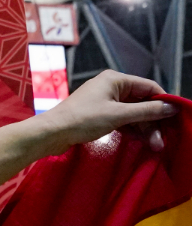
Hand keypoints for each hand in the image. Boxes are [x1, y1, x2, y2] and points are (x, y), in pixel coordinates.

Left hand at [36, 70, 177, 152]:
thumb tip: (171, 107)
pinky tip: (141, 141)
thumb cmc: (82, 120)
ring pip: (131, 113)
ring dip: (143, 128)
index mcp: (115, 79)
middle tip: (162, 141)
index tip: (175, 117)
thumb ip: (147, 111)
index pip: (149, 87)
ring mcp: (103, 101)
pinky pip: (121, 119)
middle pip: (141, 102)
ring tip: (155, 146)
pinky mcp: (98, 115)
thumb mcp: (118, 115)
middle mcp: (110, 87)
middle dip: (152, 121)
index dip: (163, 102)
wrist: (50, 134)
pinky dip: (131, 129)